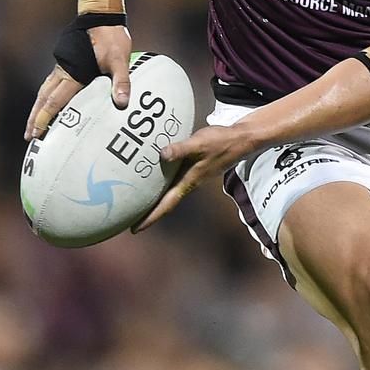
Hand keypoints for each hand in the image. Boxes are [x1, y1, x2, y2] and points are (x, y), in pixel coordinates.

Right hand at [25, 25, 131, 139]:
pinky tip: (46, 104)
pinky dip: (45, 97)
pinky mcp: (65, 62)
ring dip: (38, 108)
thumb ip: (121, 81)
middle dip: (36, 118)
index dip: (45, 117)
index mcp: (74, 72)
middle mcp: (63, 70)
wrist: (101, 15)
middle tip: (29, 136)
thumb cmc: (112, 37)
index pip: (56, 100)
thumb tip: (123, 103)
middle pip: (44, 98)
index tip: (37, 132)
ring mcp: (62, 65)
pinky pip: (51, 84)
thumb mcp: (120, 59)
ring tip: (32, 125)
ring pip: (45, 90)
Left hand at [131, 124, 245, 231]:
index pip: (167, 204)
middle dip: (149, 212)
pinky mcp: (195, 168)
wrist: (241, 140)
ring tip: (137, 200)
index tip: (134, 229)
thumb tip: (162, 154)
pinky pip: (174, 180)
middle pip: (166, 202)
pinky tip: (155, 175)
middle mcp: (190, 182)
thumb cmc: (221, 142)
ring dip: (155, 198)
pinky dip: (162, 182)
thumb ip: (181, 149)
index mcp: (189, 181)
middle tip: (129, 218)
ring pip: (170, 192)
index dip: (151, 217)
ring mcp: (193, 176)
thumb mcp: (200, 143)